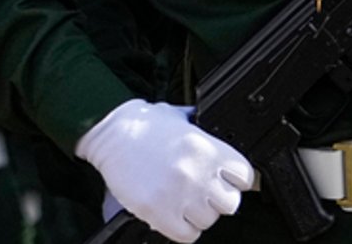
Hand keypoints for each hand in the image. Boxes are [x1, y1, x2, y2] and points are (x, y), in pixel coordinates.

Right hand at [75, 99, 252, 242]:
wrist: (107, 132)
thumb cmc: (140, 124)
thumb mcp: (179, 119)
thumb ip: (203, 133)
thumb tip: (219, 136)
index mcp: (206, 148)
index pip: (244, 177)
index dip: (235, 180)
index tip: (225, 180)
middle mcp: (195, 173)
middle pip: (230, 204)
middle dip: (216, 199)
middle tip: (200, 191)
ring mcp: (177, 194)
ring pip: (208, 221)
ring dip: (195, 213)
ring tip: (180, 199)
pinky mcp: (158, 211)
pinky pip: (186, 234)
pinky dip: (181, 227)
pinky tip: (171, 212)